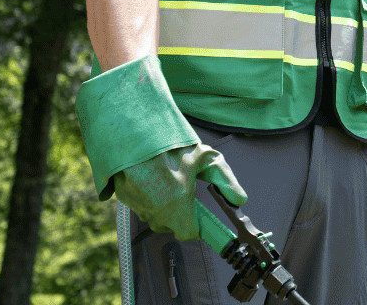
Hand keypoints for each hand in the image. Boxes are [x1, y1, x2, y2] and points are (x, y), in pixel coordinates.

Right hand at [113, 142, 246, 240]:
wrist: (136, 133)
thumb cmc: (172, 144)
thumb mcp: (205, 158)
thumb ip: (225, 180)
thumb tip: (240, 200)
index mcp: (178, 204)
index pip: (190, 233)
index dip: (198, 225)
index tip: (203, 216)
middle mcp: (157, 211)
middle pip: (172, 226)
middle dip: (180, 213)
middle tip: (184, 191)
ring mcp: (139, 206)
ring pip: (156, 216)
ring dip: (164, 206)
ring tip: (168, 179)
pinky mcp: (125, 199)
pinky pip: (142, 206)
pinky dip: (148, 198)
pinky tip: (153, 178)